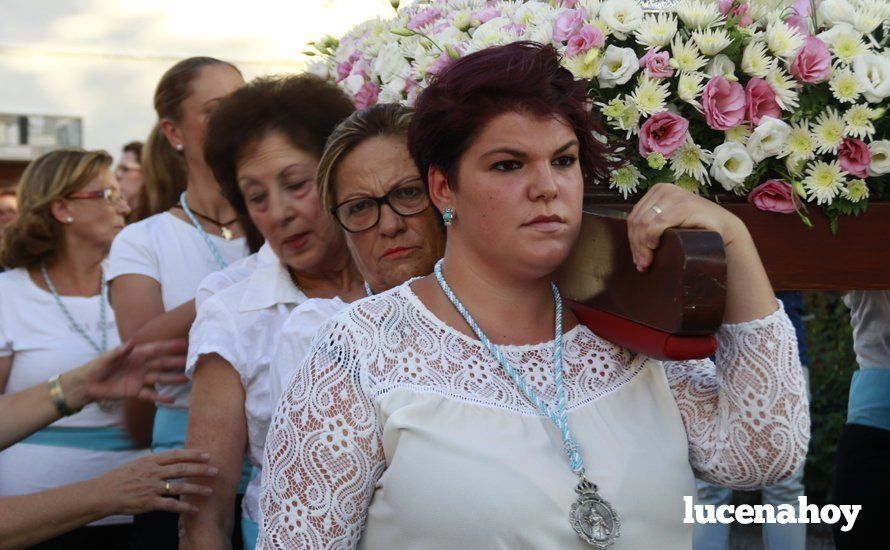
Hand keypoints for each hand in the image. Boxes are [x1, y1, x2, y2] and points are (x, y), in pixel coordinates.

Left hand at [85, 340, 188, 403]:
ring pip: (160, 378)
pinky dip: (160, 397)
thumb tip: (132, 343)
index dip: (171, 346)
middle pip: (162, 363)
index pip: (157, 349)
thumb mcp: (106, 358)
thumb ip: (119, 352)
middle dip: (177, 362)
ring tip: (187, 379)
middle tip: (192, 362)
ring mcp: (139, 379)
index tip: (185, 344)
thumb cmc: (96, 367)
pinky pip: (150, 394)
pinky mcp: (135, 391)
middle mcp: (141, 366)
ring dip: (173, 378)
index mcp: (136, 355)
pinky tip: (171, 400)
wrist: (87, 385)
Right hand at [96, 449, 216, 515]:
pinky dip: (184, 507)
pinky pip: (170, 505)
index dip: (193, 454)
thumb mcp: (137, 463)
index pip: (176, 455)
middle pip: (182, 469)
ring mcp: (151, 488)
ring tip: (209, 491)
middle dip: (201, 470)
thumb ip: (155, 461)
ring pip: (179, 487)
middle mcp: (153, 472)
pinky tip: (194, 509)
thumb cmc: (120, 478)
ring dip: (196, 489)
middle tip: (215, 471)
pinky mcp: (149, 503)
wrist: (103, 493)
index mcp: (150, 461)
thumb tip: (171, 458)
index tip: (207, 454)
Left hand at [627, 183, 747, 271]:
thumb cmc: (696, 229)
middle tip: (641, 264)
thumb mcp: (668, 224)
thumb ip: (651, 228)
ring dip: (642, 246)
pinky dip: (651, 237)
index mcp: (657, 191)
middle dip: (636, 246)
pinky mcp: (682, 205)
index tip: (636, 259)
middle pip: (637, 221)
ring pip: (643, 223)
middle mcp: (663, 189)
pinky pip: (656, 224)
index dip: (632, 239)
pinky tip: (654, 247)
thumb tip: (635, 252)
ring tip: (647, 262)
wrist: (725, 228)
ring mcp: (673, 195)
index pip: (634, 217)